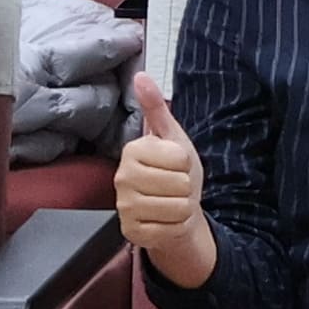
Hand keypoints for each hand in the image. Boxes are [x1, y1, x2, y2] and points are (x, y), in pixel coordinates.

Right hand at [113, 70, 215, 288]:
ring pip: (176, 207)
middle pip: (179, 183)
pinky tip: (165, 219)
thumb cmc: (174, 173)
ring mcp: (124, 207)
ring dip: (182, 207)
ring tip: (171, 201)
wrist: (173, 211)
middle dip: (186, 186)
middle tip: (174, 186)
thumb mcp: (172, 137)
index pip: (179, 158)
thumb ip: (157, 108)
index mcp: (132, 151)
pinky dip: (175, 225)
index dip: (186, 163)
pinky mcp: (131, 232)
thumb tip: (141, 76)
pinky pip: (169, 228)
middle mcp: (122, 178)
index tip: (175, 165)